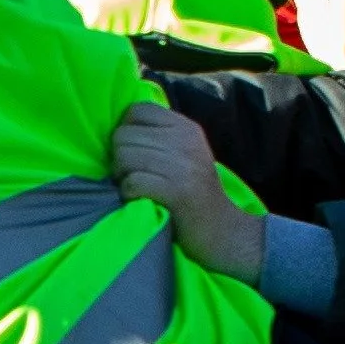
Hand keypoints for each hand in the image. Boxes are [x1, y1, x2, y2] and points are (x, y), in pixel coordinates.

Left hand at [108, 101, 262, 281]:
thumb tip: (119, 125)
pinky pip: (131, 183)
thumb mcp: (186, 154)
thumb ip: (159, 136)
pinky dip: (129, 195)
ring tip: (138, 188)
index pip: (137, 110)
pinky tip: (142, 200)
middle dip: (119, 159)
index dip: (126, 131)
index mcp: (186, 128)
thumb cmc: (195, 196)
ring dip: (122, 177)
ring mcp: (182, 166)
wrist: (225, 232)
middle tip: (133, 176)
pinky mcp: (177, 191)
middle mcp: (185, 141)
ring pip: (123, 157)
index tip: (134, 152)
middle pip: (123, 135)